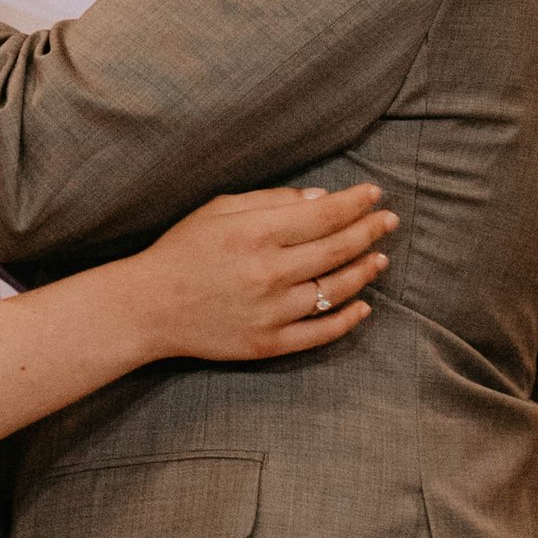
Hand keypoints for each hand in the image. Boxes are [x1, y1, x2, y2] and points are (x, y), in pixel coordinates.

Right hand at [139, 185, 396, 367]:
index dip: (355, 203)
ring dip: (364, 272)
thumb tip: (323, 199)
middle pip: (337, 250)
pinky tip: (363, 305)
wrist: (148, 307)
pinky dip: (348, 319)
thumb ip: (273, 200)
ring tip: (380, 258)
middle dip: (370, 232)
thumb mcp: (221, 209)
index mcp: (255, 232)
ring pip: (335, 290)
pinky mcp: (268, 343)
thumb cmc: (183, 250)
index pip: (323, 215)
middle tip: (390, 221)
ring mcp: (270, 312)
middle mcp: (267, 272)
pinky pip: (320, 333)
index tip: (375, 193)